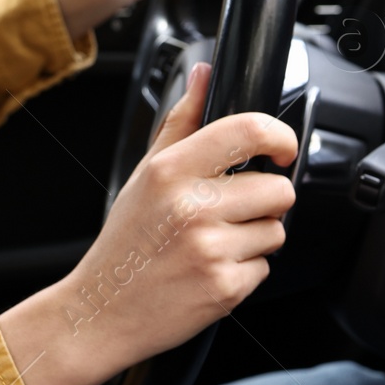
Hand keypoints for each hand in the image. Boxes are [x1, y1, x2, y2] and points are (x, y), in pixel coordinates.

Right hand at [0, 64, 297, 384]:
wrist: (101, 312)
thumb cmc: (126, 242)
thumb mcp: (144, 174)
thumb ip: (181, 122)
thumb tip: (203, 73)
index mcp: (171, 171)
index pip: (249, 131)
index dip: (281, 138)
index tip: (282, 149)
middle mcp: (192, 207)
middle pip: (279, 189)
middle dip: (265, 202)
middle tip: (230, 214)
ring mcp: (210, 250)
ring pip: (277, 231)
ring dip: (255, 238)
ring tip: (214, 244)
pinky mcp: (225, 287)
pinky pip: (265, 267)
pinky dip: (245, 271)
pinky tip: (210, 270)